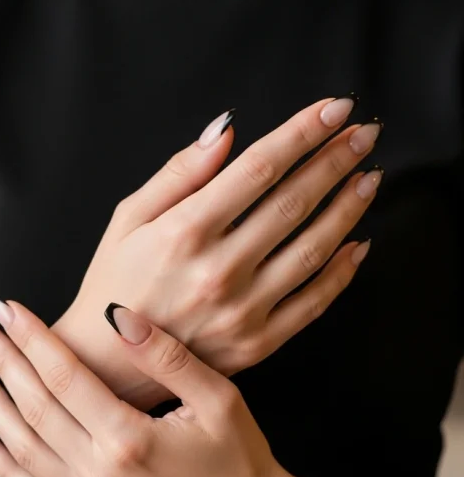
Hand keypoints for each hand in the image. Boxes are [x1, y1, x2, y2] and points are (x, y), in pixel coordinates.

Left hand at [0, 298, 324, 476]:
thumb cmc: (239, 456)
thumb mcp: (219, 400)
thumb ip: (167, 358)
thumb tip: (120, 315)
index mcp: (131, 441)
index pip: (65, 378)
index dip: (32, 339)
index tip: (8, 308)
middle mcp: (102, 476)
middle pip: (35, 409)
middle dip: (3, 363)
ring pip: (24, 450)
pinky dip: (3, 465)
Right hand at [55, 96, 380, 408]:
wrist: (108, 366)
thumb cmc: (115, 284)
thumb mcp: (128, 219)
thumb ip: (178, 173)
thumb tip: (226, 131)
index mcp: (184, 232)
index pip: (259, 168)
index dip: (303, 133)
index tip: (334, 109)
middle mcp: (218, 271)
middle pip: (294, 203)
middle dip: (336, 161)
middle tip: (364, 134)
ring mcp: (242, 312)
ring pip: (313, 250)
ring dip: (348, 209)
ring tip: (368, 178)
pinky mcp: (257, 344)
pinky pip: (313, 303)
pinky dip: (342, 271)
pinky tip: (358, 242)